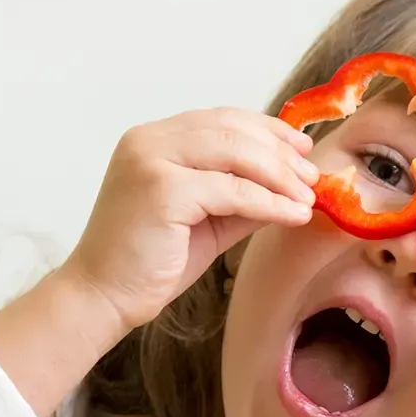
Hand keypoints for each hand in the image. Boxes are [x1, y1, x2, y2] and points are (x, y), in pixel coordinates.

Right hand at [62, 108, 318, 328]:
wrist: (103, 297)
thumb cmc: (150, 262)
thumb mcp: (208, 219)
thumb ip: (243, 195)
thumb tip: (294, 184)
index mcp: (154, 139)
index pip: (221, 119)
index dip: (267, 129)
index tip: (301, 147)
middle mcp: (149, 140)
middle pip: (233, 130)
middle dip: (280, 153)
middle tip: (312, 177)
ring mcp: (152, 161)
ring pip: (235, 153)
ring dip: (280, 175)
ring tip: (307, 197)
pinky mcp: (161, 190)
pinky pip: (232, 190)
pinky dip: (269, 202)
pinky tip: (292, 215)